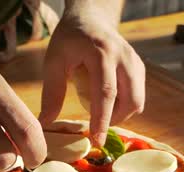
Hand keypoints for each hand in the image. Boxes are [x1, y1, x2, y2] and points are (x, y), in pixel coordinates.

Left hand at [39, 1, 144, 145]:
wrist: (90, 19)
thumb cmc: (69, 40)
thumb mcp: (54, 62)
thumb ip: (51, 93)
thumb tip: (44, 124)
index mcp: (101, 53)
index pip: (106, 92)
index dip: (103, 119)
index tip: (98, 141)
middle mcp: (124, 57)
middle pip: (130, 100)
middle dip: (114, 120)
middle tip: (95, 127)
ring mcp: (135, 62)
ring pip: (137, 101)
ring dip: (121, 114)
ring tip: (99, 113)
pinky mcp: (139, 67)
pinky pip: (138, 96)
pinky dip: (125, 106)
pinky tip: (108, 103)